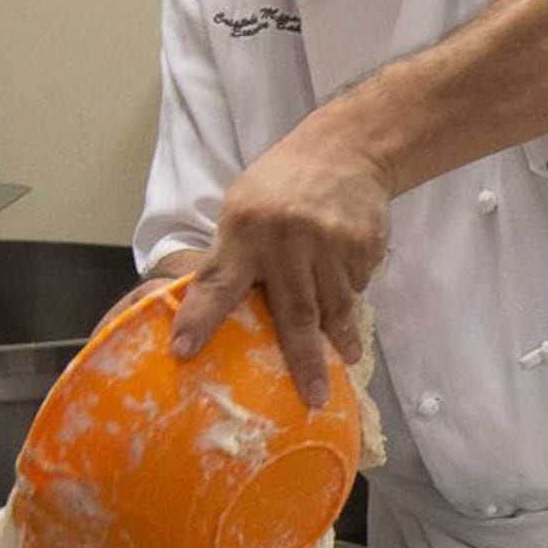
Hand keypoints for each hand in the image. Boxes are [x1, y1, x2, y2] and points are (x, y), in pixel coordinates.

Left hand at [178, 125, 388, 407]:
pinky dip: (350, 295)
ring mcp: (331, 243)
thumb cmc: (281, 184)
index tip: (183, 351)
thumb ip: (234, 256)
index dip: (199, 319)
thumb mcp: (242, 209)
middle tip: (313, 398)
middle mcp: (287, 238)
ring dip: (340, 339)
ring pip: (335, 307)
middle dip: (305, 360)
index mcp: (245, 230)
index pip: (217, 283)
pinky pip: (357, 288)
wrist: (347, 150)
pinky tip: (347, 282)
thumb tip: (219, 315)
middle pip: (296, 313)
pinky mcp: (364, 245)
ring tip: (346, 360)